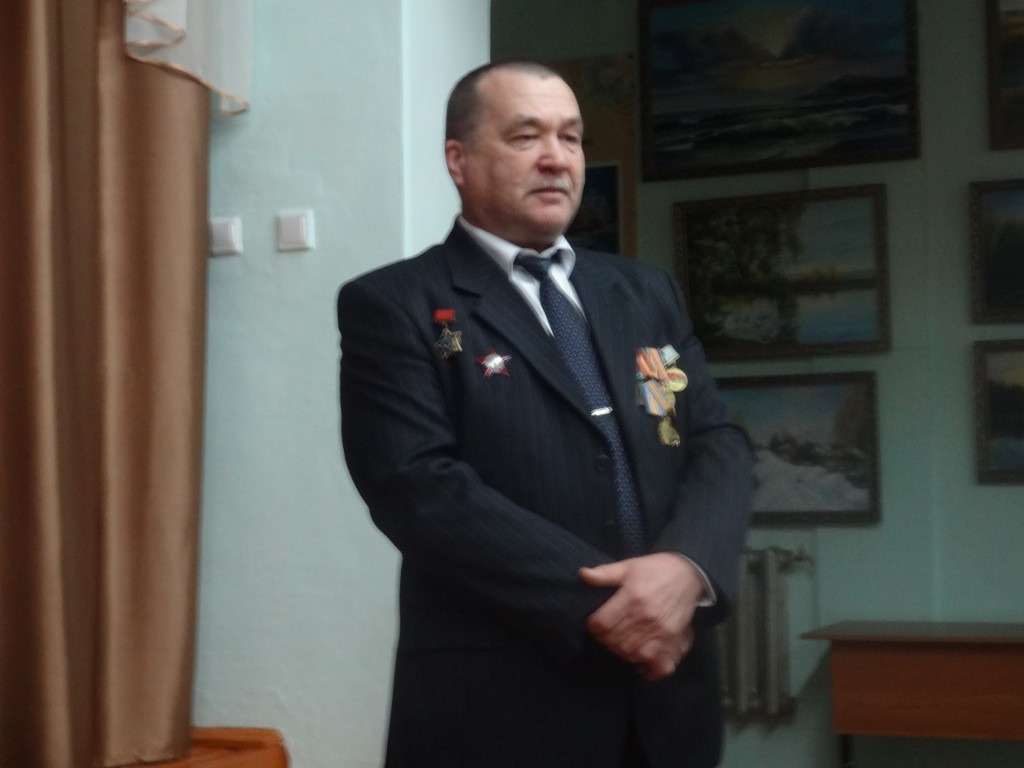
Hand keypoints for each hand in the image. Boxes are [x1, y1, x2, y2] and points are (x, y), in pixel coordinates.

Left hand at [579, 553, 704, 679]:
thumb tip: (582, 574)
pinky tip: (639, 662)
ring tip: (620, 643)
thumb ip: (605, 573)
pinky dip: (646, 668)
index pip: (601, 624)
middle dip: (604, 639)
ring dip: (620, 651)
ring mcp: (660, 632)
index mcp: (631, 598)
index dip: (593, 626)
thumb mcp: (628, 566)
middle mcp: (645, 618)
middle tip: (606, 633)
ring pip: (630, 654)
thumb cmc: (655, 569)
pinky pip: (657, 665)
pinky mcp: (672, 640)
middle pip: (613, 641)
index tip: (594, 623)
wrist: (689, 574)